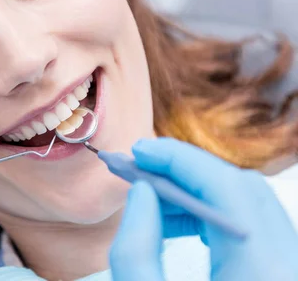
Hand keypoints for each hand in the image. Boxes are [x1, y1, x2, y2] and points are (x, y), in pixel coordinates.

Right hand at [109, 138, 297, 280]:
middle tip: (140, 167)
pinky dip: (212, 212)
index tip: (139, 151)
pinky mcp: (279, 271)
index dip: (181, 159)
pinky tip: (177, 219)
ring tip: (150, 197)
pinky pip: (252, 225)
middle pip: (243, 189)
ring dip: (196, 191)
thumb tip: (141, 192)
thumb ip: (136, 251)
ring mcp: (288, 267)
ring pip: (249, 203)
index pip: (228, 188)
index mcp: (261, 273)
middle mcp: (288, 266)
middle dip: (186, 170)